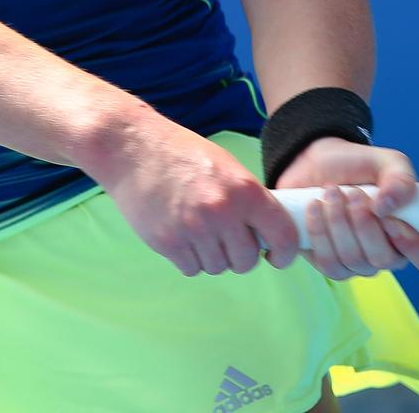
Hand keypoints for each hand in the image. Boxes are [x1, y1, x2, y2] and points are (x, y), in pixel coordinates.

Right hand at [90, 113, 303, 276]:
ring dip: (213, 257)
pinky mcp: (167, 243)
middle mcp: (222, 212)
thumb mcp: (228, 167)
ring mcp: (193, 230)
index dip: (284, 253)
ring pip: (218, 267)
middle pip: (246, 261)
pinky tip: (183, 235)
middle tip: (228, 238)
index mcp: (244, 190)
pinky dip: (190, 259)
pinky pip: (192, 269)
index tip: (276, 256)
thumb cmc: (183, 154)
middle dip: (240, 255)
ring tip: (200, 231)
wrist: (134, 149)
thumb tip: (269, 234)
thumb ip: (249, 199)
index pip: (282, 236)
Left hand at [274, 136, 418, 279]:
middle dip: (364, 224)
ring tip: (331, 192)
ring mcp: (359, 263)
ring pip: (353, 261)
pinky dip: (319, 232)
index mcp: (412, 231)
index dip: (414, 247)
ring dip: (339, 222)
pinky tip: (315, 207)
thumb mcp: (387, 162)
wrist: (316, 164)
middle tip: (353, 192)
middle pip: (384, 260)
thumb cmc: (358, 166)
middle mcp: (389, 253)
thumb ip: (400, 179)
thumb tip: (388, 206)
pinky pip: (328, 263)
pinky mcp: (330, 264)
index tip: (391, 221)